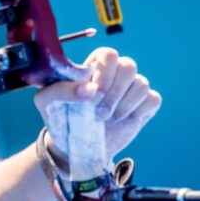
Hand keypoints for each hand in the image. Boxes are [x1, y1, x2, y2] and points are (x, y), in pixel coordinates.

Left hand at [34, 48, 160, 161]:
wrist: (74, 146)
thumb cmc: (59, 117)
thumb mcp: (46, 102)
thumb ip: (60, 90)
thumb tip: (88, 89)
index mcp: (93, 65)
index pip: (108, 54)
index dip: (104, 74)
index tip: (94, 95)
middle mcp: (114, 72)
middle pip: (129, 66)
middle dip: (115, 93)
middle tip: (100, 113)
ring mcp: (131, 88)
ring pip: (142, 83)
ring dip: (124, 105)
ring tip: (108, 119)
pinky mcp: (144, 105)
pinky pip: (153, 99)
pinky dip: (139, 111)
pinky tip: (123, 121)